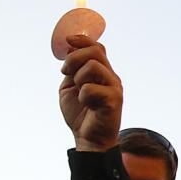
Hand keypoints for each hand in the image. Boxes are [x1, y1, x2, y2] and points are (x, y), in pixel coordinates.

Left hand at [57, 35, 122, 151]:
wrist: (88, 139)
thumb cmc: (80, 114)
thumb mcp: (70, 86)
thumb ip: (72, 70)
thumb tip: (70, 50)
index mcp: (102, 72)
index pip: (97, 47)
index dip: (82, 40)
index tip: (67, 41)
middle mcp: (111, 77)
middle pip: (95, 51)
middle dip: (74, 58)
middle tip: (66, 72)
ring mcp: (114, 88)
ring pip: (93, 66)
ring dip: (78, 78)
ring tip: (79, 91)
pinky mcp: (114, 101)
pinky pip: (90, 88)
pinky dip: (82, 96)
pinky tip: (86, 104)